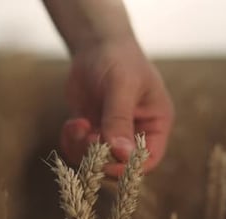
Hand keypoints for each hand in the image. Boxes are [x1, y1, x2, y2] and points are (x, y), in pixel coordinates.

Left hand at [60, 38, 173, 176]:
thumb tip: (121, 154)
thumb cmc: (119, 59)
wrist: (96, 44)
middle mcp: (135, 133)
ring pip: (96, 161)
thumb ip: (120, 119)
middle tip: (89, 136)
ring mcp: (111, 133)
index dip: (130, 167)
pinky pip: (80, 150)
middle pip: (120, 164)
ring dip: (82, 150)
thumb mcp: (122, 87)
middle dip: (101, 157)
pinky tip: (72, 124)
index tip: (109, 161)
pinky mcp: (91, 130)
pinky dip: (71, 142)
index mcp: (155, 124)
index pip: (148, 159)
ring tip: (78, 126)